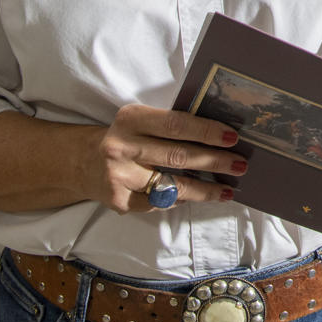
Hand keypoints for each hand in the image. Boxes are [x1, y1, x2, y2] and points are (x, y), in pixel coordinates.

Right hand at [90, 105, 241, 212]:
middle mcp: (122, 147)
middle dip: (214, 162)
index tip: (232, 137)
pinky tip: (198, 197)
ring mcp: (119, 177)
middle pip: (178, 156)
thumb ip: (170, 125)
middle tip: (240, 165)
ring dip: (205, 189)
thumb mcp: (141, 121)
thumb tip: (219, 135)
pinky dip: (182, 199)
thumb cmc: (126, 138)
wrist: (81, 163)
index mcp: (131, 119)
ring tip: (228, 189)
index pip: (176, 125)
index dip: (206, 131)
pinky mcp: (119, 201)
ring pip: (172, 185)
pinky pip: (160, 202)